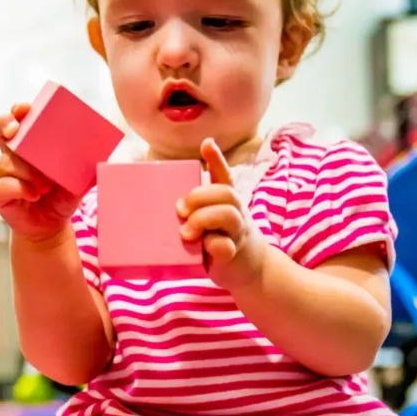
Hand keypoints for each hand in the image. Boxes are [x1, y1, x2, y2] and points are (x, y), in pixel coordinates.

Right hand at [0, 103, 83, 243]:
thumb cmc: (62, 198)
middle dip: (7, 125)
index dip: (19, 111)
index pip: (20, 120)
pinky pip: (5, 185)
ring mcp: (3, 174)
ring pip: (7, 162)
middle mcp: (13, 156)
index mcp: (31, 146)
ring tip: (46, 186)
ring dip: (28, 171)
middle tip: (16, 131)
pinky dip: (21, 188)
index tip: (26, 109)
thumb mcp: (78, 183)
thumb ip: (89, 170)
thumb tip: (106, 160)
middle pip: (2, 131)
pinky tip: (34, 194)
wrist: (51, 226)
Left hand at [178, 139, 267, 289]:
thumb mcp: (212, 221)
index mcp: (228, 202)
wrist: (250, 271)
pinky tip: (204, 248)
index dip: (216, 159)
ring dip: (203, 219)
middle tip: (180, 209)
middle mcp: (236, 213)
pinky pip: (226, 246)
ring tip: (186, 232)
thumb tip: (166, 202)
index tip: (207, 144)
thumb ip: (197, 209)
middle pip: (226, 193)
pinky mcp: (233, 254)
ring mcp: (237, 233)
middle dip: (200, 197)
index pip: (224, 176)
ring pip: (228, 215)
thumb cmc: (223, 241)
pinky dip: (213, 245)